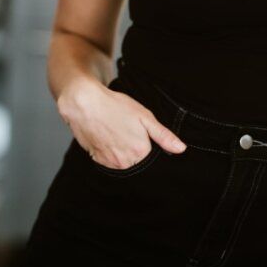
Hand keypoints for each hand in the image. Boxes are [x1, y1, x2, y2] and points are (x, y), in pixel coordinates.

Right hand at [58, 78, 185, 168]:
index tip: (142, 134)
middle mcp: (125, 163)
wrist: (85, 103)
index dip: (148, 144)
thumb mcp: (145, 117)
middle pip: (137, 162)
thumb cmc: (115, 106)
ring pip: (123, 162)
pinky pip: (109, 161)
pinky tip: (108, 136)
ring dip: (123, 151)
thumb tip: (181, 149)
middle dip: (136, 149)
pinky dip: (111, 151)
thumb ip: (164, 136)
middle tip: (128, 130)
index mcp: (140, 152)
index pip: (152, 158)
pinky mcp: (97, 160)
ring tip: (118, 131)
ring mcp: (109, 163)